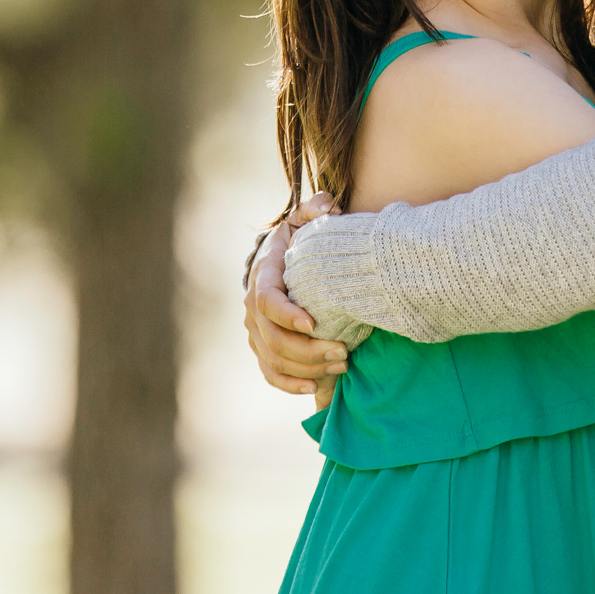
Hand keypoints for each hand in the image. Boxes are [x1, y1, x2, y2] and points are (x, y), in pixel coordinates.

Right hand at [243, 194, 348, 405]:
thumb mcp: (306, 219)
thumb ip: (316, 210)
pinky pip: (270, 373)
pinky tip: (315, 387)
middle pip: (272, 337)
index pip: (266, 299)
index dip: (286, 314)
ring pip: (274, 359)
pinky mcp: (262, 348)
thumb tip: (327, 206)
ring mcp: (255, 331)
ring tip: (341, 364)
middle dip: (307, 348)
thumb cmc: (301, 239)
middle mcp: (252, 307)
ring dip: (306, 367)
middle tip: (343, 351)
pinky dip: (289, 383)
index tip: (314, 322)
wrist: (284, 260)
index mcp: (263, 274)